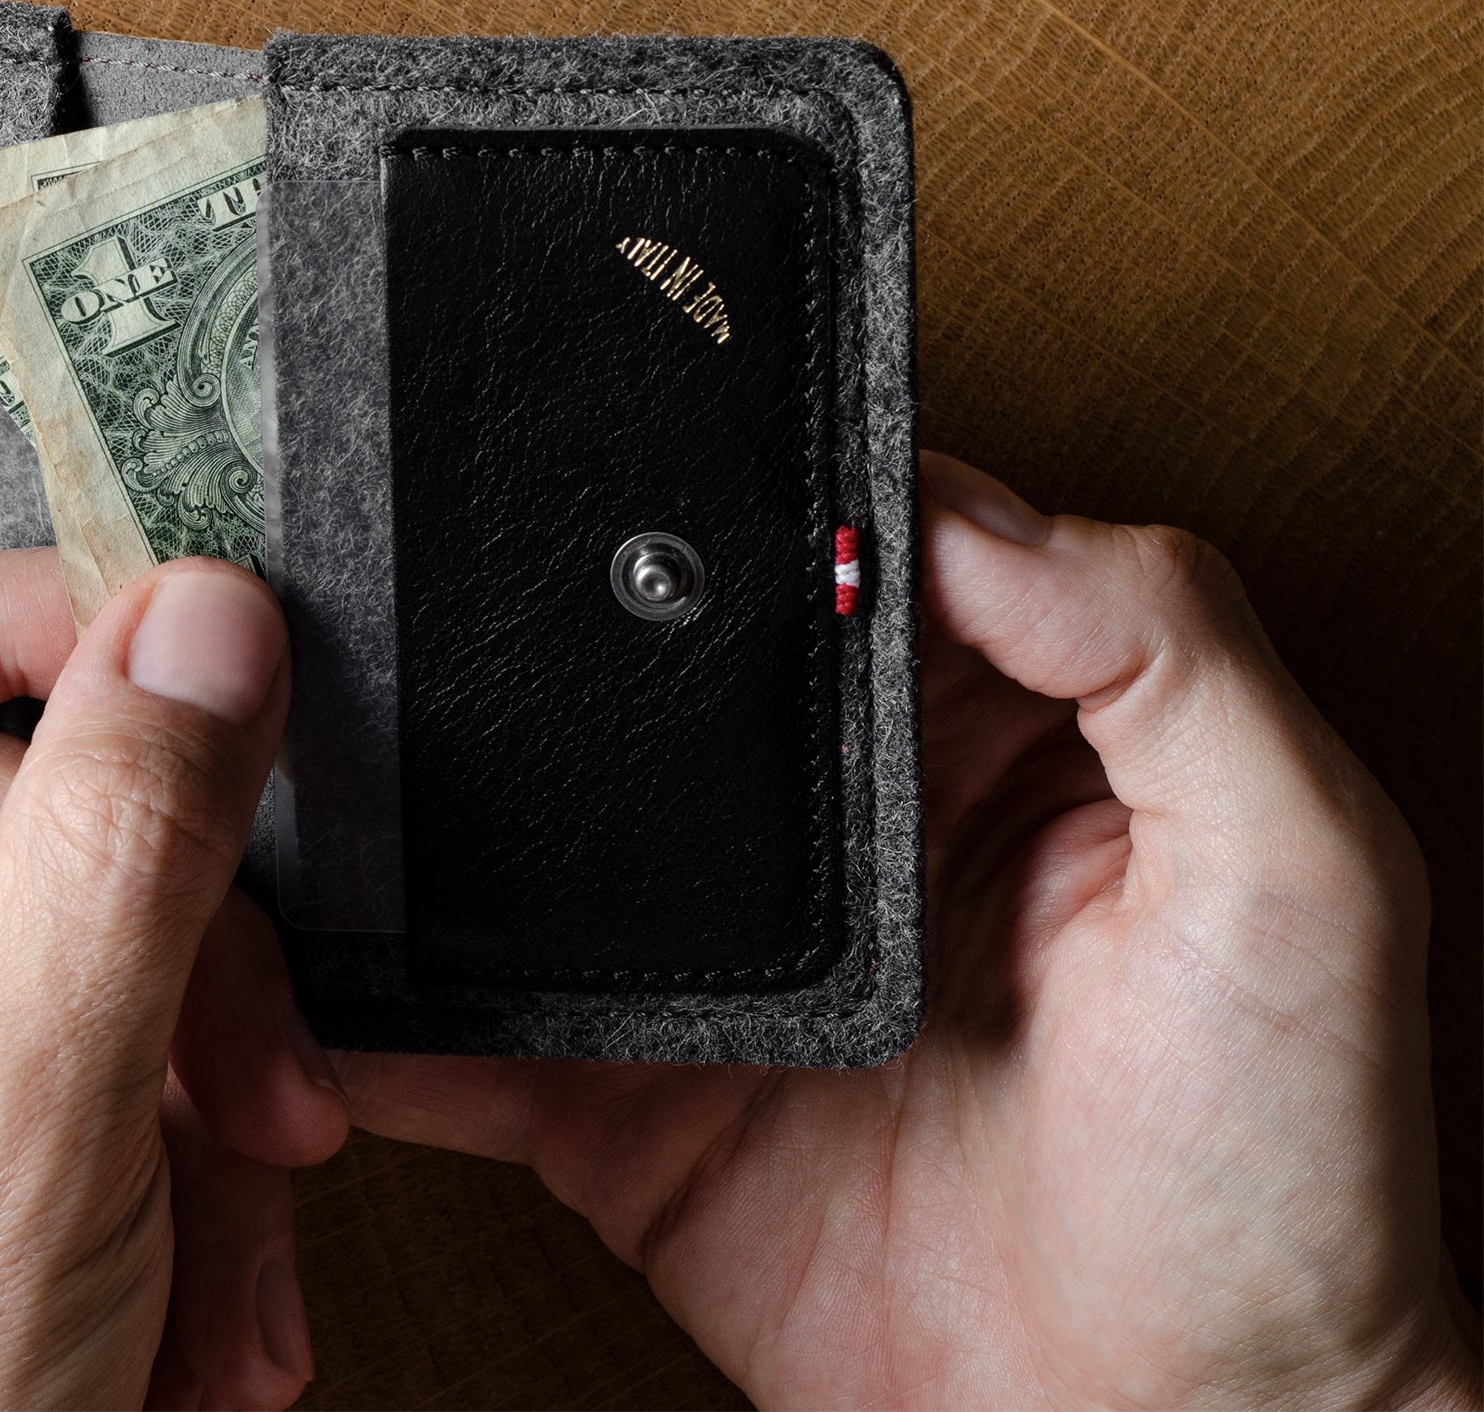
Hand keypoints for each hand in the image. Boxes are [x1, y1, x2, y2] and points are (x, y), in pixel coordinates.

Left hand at [0, 552, 348, 1409]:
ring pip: (67, 933)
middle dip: (162, 965)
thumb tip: (189, 622)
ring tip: (214, 1251)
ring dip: (189, 1090)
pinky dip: (163, 1157)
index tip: (187, 645)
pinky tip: (187, 1295)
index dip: (17, 621)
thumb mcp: (23, 1116)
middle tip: (253, 1088)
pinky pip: (72, 1045)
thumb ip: (119, 840)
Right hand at [338, 452, 1480, 1407]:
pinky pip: (468, 1032)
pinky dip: (375, 1006)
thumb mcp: (1302, 866)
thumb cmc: (1285, 1181)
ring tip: (332, 739)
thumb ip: (1166, 653)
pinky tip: (319, 959)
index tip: (642, 439)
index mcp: (1000, 731)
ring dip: (428, 800)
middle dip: (537, 620)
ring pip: (528, 834)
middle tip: (433, 584)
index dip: (755, 494)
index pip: (847, 551)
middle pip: (649, 671)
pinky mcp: (622, 1096)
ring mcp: (713, 960)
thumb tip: (969, 509)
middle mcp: (840, 828)